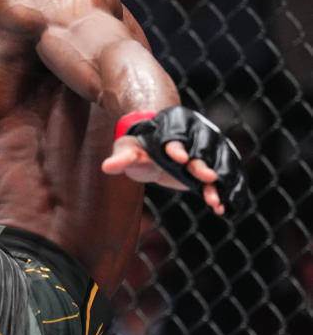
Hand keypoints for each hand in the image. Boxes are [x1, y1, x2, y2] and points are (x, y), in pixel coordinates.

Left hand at [102, 136, 224, 214]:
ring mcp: (207, 150)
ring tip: (214, 201)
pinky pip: (225, 177)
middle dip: (204, 166)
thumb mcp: (128, 149)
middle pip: (202, 150)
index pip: (175, 136)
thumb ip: (122, 158)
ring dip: (218, 183)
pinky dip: (227, 191)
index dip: (177, 147)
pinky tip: (221, 208)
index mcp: (172, 127)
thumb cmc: (140, 147)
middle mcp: (195, 134)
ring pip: (218, 164)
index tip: (179, 158)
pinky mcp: (213, 166)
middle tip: (208, 178)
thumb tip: (107, 167)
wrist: (157, 148)